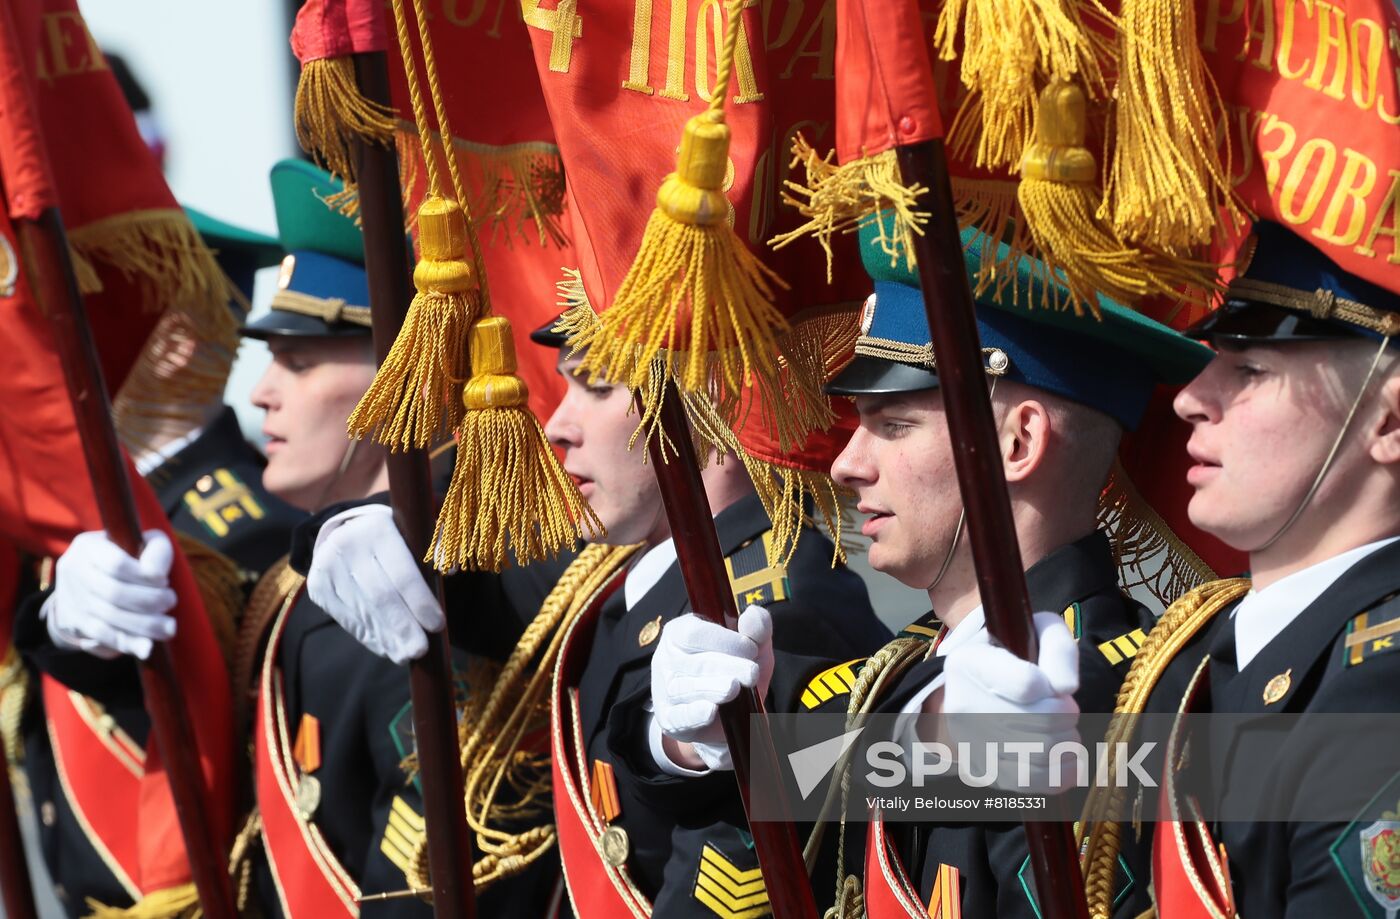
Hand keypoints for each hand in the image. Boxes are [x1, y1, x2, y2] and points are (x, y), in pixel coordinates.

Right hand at [44, 530, 177, 659]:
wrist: (89, 583)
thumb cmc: (128, 559)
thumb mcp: (143, 545)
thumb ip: (156, 552)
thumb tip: (156, 576)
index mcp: (88, 547)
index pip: (116, 564)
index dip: (144, 576)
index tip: (164, 581)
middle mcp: (73, 571)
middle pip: (114, 592)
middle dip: (149, 601)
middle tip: (170, 602)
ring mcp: (71, 598)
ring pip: (108, 617)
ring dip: (143, 625)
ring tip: (168, 628)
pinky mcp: (73, 623)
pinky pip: (101, 636)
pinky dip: (127, 643)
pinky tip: (147, 647)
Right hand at [305, 504, 443, 663]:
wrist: (345, 532)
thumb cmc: (393, 537)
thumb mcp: (415, 532)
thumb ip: (436, 546)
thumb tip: (448, 569)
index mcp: (378, 529)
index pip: (403, 574)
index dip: (420, 602)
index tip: (437, 625)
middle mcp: (348, 546)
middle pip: (381, 597)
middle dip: (404, 627)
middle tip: (421, 650)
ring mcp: (328, 567)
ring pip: (363, 611)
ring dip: (387, 638)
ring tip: (406, 655)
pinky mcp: (318, 586)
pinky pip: (347, 619)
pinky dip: (369, 636)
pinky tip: (386, 648)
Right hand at [651, 605, 773, 770]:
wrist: (727, 715)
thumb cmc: (736, 671)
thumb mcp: (752, 649)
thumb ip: (757, 629)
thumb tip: (753, 614)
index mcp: (680, 633)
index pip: (694, 633)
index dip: (724, 641)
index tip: (751, 649)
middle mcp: (666, 659)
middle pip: (693, 662)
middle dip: (725, 666)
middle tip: (751, 673)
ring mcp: (664, 691)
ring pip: (685, 689)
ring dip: (712, 688)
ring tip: (734, 689)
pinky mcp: (668, 719)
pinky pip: (679, 716)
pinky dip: (694, 714)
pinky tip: (710, 711)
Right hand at [942, 612, 1079, 792]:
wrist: (977, 685)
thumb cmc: (1014, 654)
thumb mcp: (1036, 632)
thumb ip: (1058, 649)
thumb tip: (1066, 688)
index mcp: (970, 663)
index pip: (1027, 685)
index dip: (1052, 687)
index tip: (1050, 685)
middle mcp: (962, 706)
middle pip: (1041, 722)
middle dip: (1067, 716)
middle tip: (1065, 708)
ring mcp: (969, 743)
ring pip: (1040, 755)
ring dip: (1066, 743)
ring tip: (1063, 731)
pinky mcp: (983, 770)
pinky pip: (1031, 783)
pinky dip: (1061, 774)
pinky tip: (1065, 758)